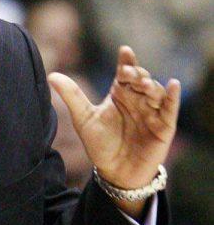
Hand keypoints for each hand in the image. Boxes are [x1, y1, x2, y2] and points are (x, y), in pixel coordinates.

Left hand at [49, 46, 179, 215]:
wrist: (114, 173)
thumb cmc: (101, 145)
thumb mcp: (84, 119)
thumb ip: (72, 96)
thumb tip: (52, 75)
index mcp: (120, 94)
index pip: (125, 72)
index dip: (126, 61)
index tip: (124, 51)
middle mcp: (138, 99)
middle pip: (141, 79)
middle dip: (137, 73)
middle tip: (128, 72)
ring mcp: (152, 111)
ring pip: (156, 91)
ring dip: (152, 85)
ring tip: (143, 83)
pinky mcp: (164, 126)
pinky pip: (171, 108)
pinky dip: (173, 96)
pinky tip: (173, 85)